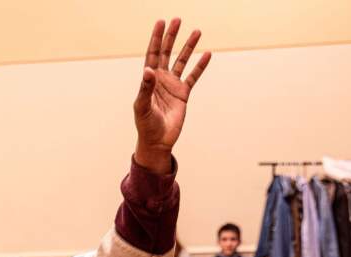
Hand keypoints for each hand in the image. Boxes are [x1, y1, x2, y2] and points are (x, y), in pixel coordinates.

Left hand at [133, 18, 211, 172]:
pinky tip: (207, 54)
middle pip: (167, 53)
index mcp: (149, 80)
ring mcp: (172, 86)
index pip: (153, 54)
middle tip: (177, 19)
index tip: (161, 23)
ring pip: (182, 61)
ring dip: (188, 47)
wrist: (157, 141)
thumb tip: (148, 70)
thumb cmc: (146, 125)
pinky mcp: (183, 94)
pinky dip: (200, 66)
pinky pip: (193, 76)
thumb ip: (145, 88)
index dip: (157, 39)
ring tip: (197, 31)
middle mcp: (161, 80)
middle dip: (171, 37)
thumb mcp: (143, 107)